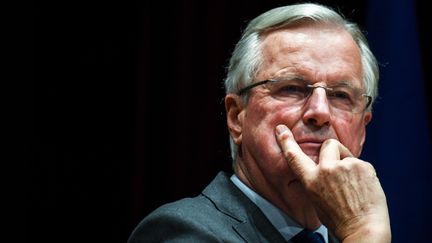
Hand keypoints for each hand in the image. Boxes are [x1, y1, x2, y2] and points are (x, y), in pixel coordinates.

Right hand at [275, 124, 390, 242]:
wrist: (363, 229)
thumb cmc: (340, 219)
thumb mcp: (317, 200)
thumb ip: (317, 180)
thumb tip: (325, 168)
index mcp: (311, 180)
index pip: (294, 156)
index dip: (286, 141)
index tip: (281, 129)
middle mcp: (326, 170)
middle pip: (329, 144)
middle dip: (334, 150)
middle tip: (339, 166)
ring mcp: (345, 166)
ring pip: (348, 155)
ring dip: (349, 165)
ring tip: (353, 185)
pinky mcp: (363, 166)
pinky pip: (361, 163)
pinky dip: (362, 173)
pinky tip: (363, 188)